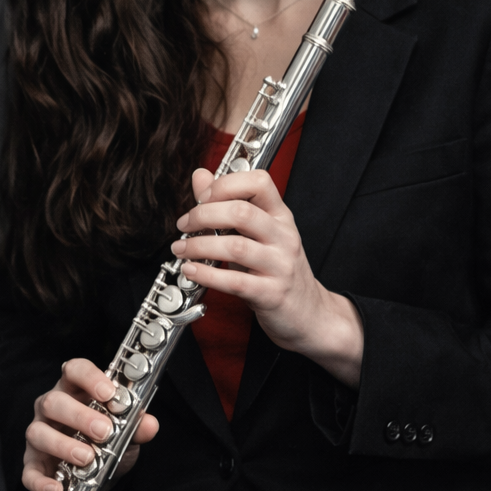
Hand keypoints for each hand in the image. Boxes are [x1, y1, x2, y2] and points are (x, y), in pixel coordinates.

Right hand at [22, 358, 159, 490]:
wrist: (97, 474)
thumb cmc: (107, 440)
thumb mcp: (125, 432)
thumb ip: (136, 426)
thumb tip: (150, 424)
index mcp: (74, 389)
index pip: (75, 370)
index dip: (90, 378)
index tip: (108, 393)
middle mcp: (51, 408)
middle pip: (54, 401)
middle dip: (79, 416)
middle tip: (104, 431)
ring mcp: (39, 434)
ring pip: (38, 432)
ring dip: (63, 445)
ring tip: (87, 458)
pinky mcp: (32, 463)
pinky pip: (29, 472)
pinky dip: (41, 481)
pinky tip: (58, 488)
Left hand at [173, 168, 363, 386]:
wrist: (308, 314)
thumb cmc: (278, 270)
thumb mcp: (259, 232)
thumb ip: (228, 203)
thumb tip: (200, 176)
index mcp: (280, 216)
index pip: (259, 182)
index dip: (226, 184)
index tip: (203, 197)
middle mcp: (284, 237)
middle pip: (241, 212)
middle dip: (203, 215)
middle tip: (185, 225)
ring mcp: (280, 266)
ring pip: (235, 247)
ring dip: (199, 246)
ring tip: (182, 249)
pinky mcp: (271, 294)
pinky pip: (235, 281)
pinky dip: (207, 275)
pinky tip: (191, 270)